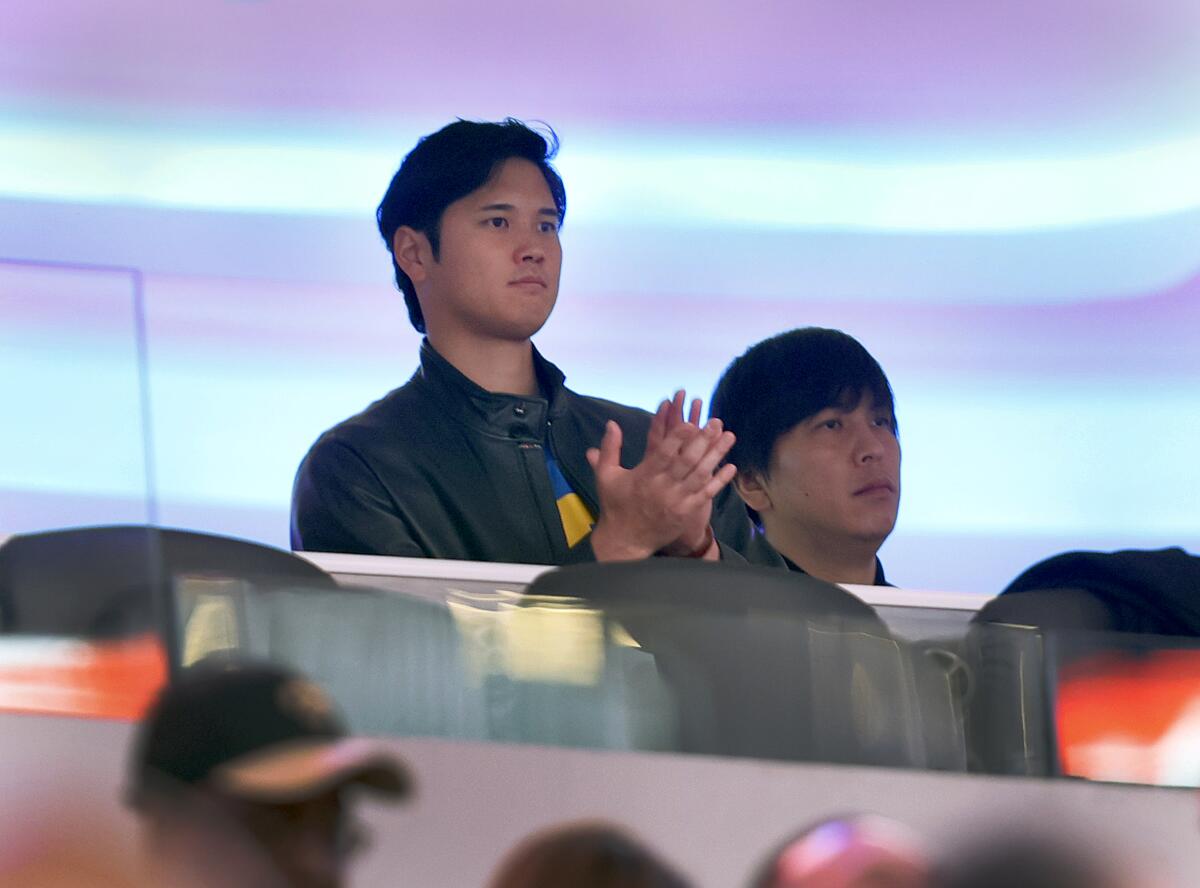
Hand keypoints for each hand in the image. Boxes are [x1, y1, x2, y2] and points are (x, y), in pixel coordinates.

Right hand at [586, 392, 735, 561]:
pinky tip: (731, 466)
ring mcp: (677, 500)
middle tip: (716, 422)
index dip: (677, 437)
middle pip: (687, 460)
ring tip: (729, 437)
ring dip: (716, 455)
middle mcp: (663, 487)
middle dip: (703, 440)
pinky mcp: (686, 512)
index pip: (663, 452)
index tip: (690, 422)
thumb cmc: (615, 505)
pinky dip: (719, 480)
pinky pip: (706, 494)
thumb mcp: (606, 475)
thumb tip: (612, 423)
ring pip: (701, 474)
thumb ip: (610, 448)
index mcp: (644, 476)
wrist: (626, 541)